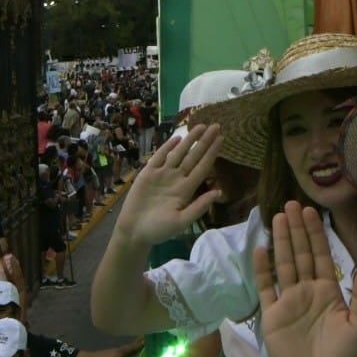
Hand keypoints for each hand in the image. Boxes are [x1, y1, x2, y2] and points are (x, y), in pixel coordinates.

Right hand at [112, 125, 223, 246]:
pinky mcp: (148, 173)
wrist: (134, 231)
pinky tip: (177, 138)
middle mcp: (177, 179)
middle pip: (193, 156)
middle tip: (216, 126)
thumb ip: (199, 207)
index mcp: (186, 190)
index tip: (221, 139)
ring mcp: (163, 174)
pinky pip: (160, 157)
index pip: (202, 167)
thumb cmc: (158, 230)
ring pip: (179, 153)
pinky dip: (167, 147)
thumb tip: (219, 192)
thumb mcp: (181, 221)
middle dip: (205, 141)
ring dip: (189, 140)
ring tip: (200, 126)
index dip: (212, 153)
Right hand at [253, 202, 356, 356]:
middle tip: (292, 204)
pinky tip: (261, 248)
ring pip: (284, 264)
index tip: (312, 211)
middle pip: (301, 254)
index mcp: (328, 292)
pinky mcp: (272, 314)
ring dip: (282, 241)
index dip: (317, 234)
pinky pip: (266, 287)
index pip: (322, 256)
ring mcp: (288, 301)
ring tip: (277, 217)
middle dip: (297, 230)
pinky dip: (263, 268)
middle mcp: (307, 291)